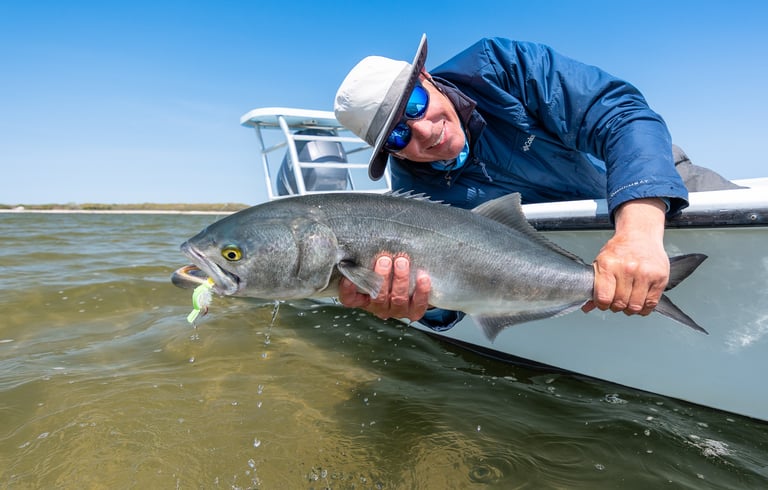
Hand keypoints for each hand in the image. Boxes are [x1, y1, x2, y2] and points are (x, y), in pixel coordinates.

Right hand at [338, 254, 430, 320]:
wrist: (414, 291)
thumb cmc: (390, 276)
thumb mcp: (377, 270)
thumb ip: (370, 263)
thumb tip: (366, 242)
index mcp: (365, 299)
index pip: (350, 299)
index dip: (347, 290)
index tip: (348, 277)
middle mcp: (379, 308)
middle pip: (378, 296)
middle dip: (382, 277)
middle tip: (384, 259)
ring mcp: (397, 311)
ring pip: (398, 299)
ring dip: (400, 279)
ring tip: (402, 262)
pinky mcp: (414, 312)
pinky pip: (418, 304)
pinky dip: (421, 290)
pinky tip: (422, 276)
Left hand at [582, 198, 668, 315]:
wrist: (640, 235)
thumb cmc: (619, 250)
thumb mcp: (601, 263)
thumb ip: (594, 285)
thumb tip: (587, 307)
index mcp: (609, 264)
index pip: (604, 297)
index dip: (602, 305)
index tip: (603, 303)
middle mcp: (628, 268)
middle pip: (620, 303)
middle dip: (616, 307)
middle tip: (616, 301)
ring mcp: (645, 273)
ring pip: (636, 306)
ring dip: (630, 309)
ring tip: (628, 301)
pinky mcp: (660, 277)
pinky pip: (651, 304)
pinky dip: (644, 308)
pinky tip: (639, 301)